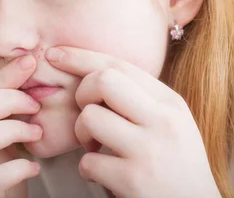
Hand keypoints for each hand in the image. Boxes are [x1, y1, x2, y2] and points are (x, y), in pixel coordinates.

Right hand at [0, 55, 41, 197]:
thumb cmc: (9, 173)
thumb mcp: (10, 136)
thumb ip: (14, 109)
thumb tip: (33, 66)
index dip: (4, 75)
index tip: (31, 61)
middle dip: (5, 100)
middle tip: (35, 106)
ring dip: (10, 130)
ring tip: (36, 133)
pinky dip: (16, 169)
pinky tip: (34, 166)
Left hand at [46, 47, 220, 197]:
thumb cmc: (177, 169)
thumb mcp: (172, 125)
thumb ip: (141, 100)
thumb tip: (93, 76)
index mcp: (169, 103)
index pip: (119, 65)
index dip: (81, 56)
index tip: (55, 54)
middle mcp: (162, 120)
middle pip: (102, 80)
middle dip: (81, 93)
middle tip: (86, 115)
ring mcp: (148, 149)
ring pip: (90, 117)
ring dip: (81, 134)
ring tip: (95, 149)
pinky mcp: (133, 180)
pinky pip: (88, 162)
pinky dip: (88, 170)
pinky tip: (104, 177)